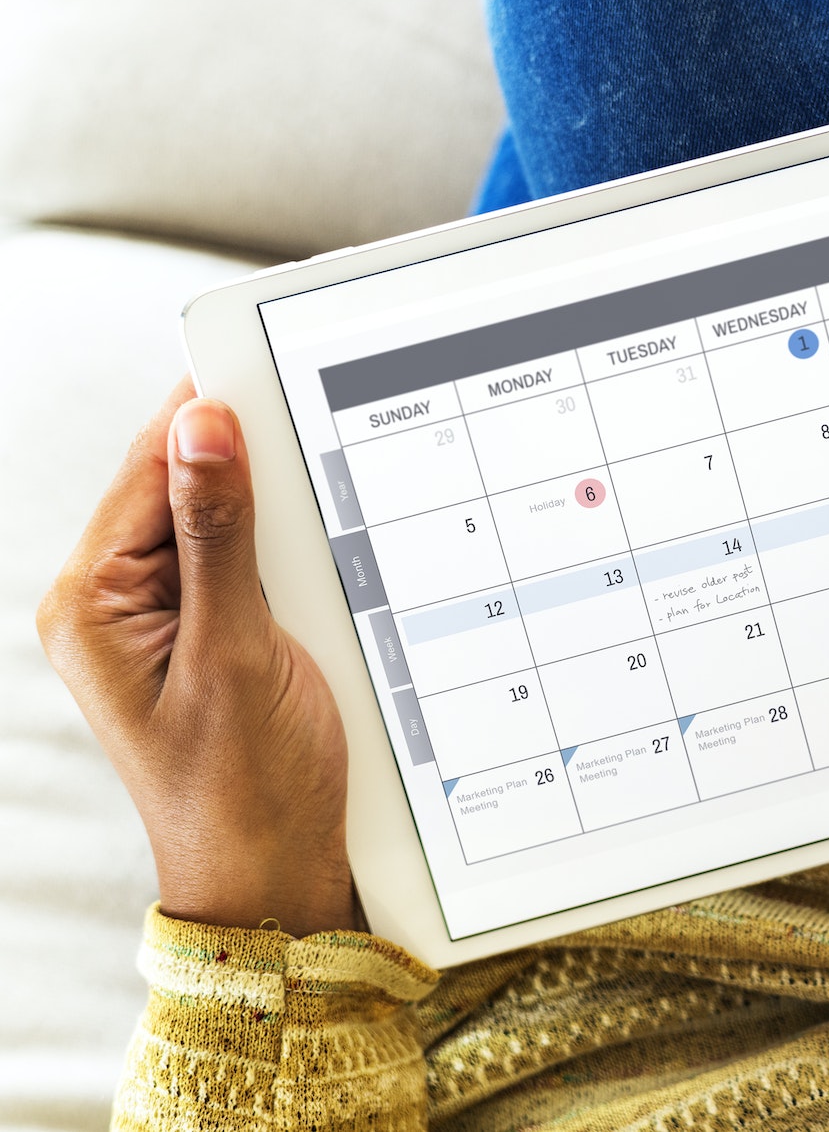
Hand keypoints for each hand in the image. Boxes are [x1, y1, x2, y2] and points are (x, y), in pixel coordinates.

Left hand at [38, 379, 355, 933]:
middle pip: (185, 487)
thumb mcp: (235, 654)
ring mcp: (165, 620)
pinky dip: (289, 553)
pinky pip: (247, 564)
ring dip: (278, 514)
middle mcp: (116, 604)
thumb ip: (219, 535)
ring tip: (327, 517)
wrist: (277, 878)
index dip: (207, 415)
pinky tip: (326, 555)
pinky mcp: (212, 636)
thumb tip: (201, 424)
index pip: (149, 470)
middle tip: (322, 436)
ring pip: (224, 522)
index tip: (267, 360)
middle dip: (253, 466)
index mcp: (91, 604)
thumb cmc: (244, 790)